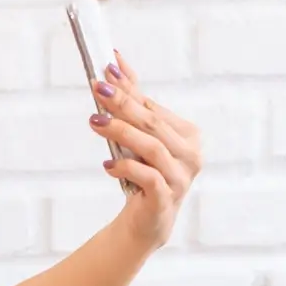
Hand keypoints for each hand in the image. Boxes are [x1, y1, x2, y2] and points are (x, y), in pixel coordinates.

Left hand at [90, 51, 201, 252]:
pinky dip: (126, 168)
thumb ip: (133, 103)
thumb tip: (116, 62)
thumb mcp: (138, 139)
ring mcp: (181, 177)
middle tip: (96, 88)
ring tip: (95, 122)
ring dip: (121, 132)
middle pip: (152, 123)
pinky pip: (148, 177)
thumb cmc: (142, 175)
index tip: (105, 71)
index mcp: (188, 135)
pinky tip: (108, 165)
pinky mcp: (166, 198)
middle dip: (122, 103)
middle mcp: (190, 154)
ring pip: (151, 147)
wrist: (146, 222)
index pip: (153, 107)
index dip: (129, 88)